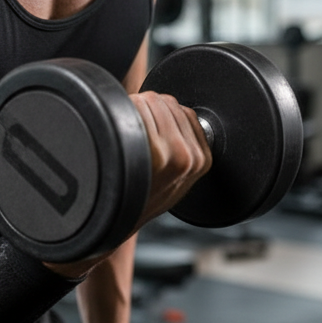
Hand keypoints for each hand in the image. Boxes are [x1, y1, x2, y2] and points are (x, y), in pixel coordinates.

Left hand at [130, 91, 211, 227]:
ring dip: (136, 109)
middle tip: (134, 132)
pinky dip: (124, 111)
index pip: (185, 112)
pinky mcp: (151, 151)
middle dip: (150, 109)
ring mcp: (172, 153)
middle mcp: (190, 156)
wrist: (121, 220)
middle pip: (168, 103)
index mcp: (202, 160)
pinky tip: (118, 132)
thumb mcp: (178, 177)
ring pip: (153, 101)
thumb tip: (171, 108)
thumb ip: (183, 144)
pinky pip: (138, 109)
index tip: (150, 128)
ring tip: (126, 134)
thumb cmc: (145, 196)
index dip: (163, 114)